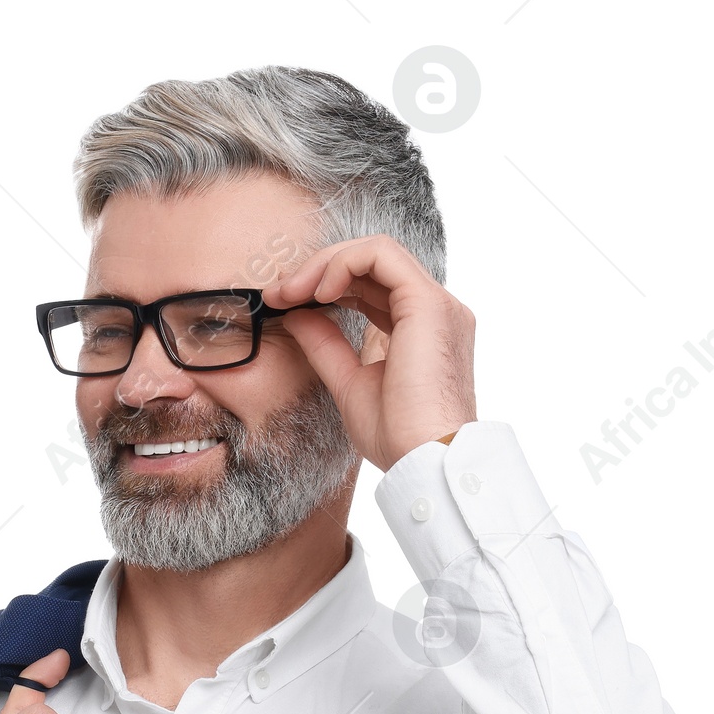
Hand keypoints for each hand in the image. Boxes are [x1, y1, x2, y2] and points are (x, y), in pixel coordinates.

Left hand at [264, 236, 475, 472]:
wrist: (425, 461)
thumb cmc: (398, 437)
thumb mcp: (349, 384)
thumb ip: (326, 346)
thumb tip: (296, 315)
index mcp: (420, 331)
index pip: (371, 288)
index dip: (325, 286)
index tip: (284, 303)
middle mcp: (434, 311)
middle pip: (371, 265)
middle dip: (317, 271)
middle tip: (277, 293)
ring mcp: (435, 303)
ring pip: (375, 251)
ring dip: (325, 264)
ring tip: (291, 291)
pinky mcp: (428, 303)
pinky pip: (380, 255)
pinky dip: (343, 264)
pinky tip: (319, 291)